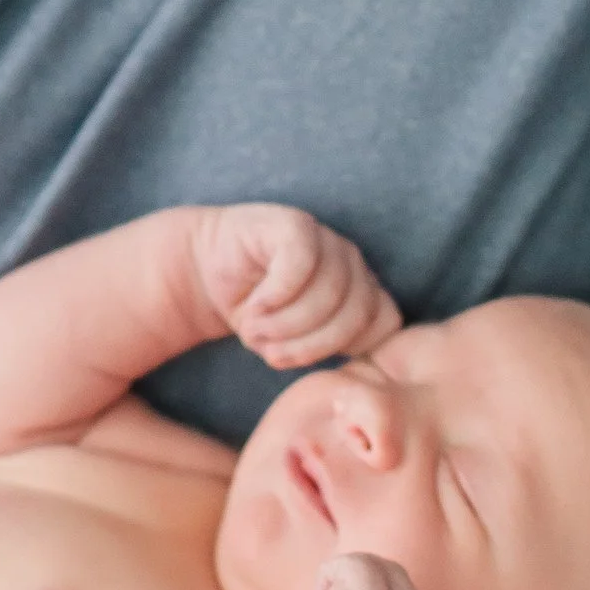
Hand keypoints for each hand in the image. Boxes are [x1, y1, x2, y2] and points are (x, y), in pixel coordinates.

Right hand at [200, 205, 402, 370]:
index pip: (384, 324)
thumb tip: (346, 364)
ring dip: (287, 324)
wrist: (206, 271)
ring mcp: (327, 240)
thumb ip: (327, 349)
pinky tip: (255, 306)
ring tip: (255, 330)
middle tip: (271, 354)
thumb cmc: (256, 315)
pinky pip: (301, 264)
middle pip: (357, 314)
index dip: (345, 349)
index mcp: (361, 292)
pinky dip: (275, 296)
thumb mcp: (292, 343)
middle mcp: (352, 264)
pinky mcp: (295, 225)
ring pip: (330, 292)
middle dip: (312, 346)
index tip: (303, 357)